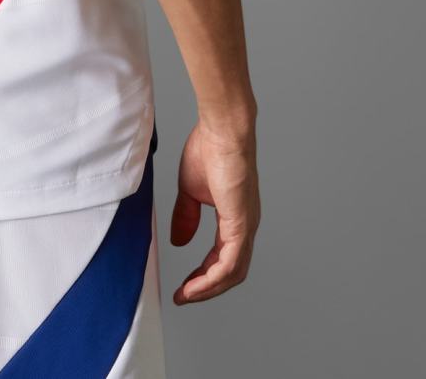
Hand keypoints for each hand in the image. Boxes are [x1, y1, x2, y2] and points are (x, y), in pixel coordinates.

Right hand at [168, 118, 259, 302]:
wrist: (222, 129)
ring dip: (208, 289)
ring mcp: (246, 227)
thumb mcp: (190, 190)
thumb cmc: (209, 148)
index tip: (183, 286)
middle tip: (183, 296)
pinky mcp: (241, 224)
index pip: (222, 258)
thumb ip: (186, 216)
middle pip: (230, 273)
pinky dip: (211, 279)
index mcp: (235, 218)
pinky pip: (229, 263)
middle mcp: (245, 227)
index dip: (202, 275)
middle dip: (206, 288)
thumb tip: (179, 241)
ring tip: (186, 295)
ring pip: (232, 273)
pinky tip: (195, 285)